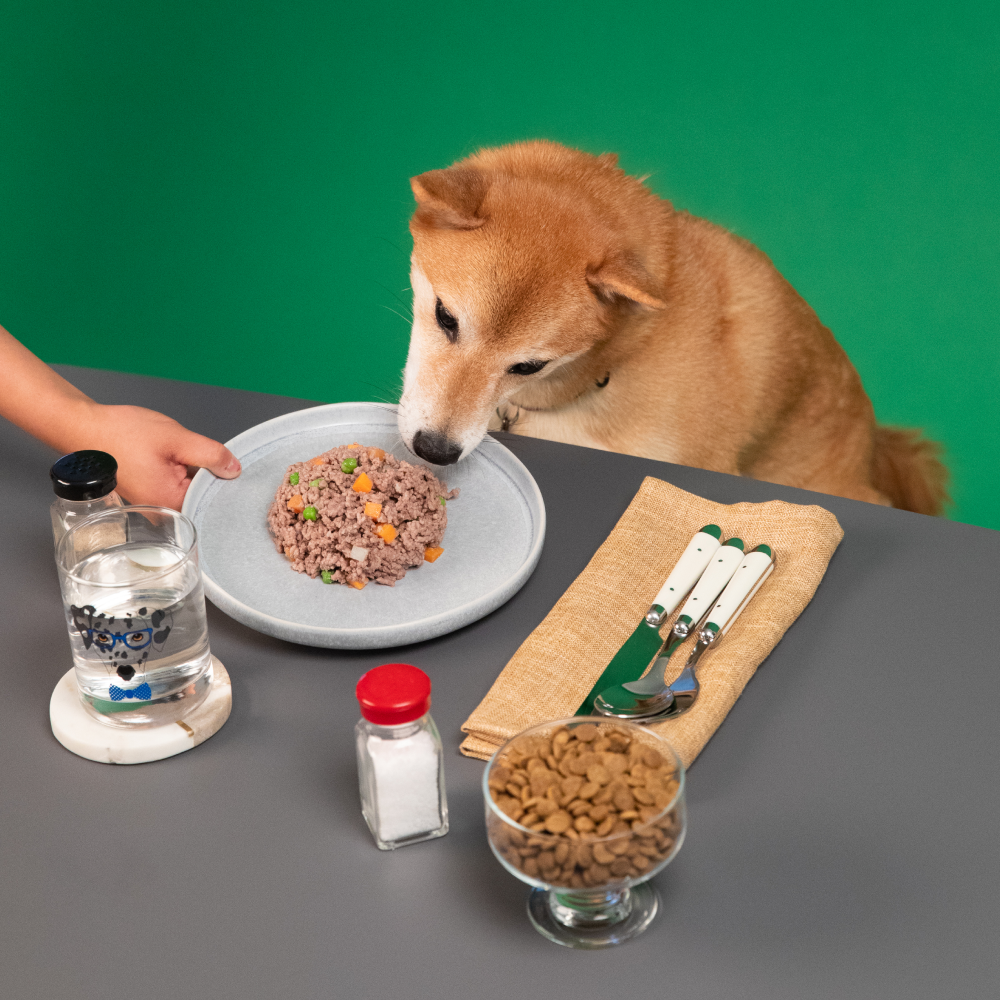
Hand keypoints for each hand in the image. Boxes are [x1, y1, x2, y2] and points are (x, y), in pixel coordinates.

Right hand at [80, 402, 240, 508]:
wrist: (85, 428)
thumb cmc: (122, 433)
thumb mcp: (177, 439)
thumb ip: (210, 455)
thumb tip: (234, 470)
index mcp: (170, 502)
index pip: (213, 501)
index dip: (226, 483)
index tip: (234, 471)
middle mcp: (162, 511)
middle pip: (202, 498)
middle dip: (211, 478)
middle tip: (211, 459)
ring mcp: (154, 504)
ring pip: (190, 490)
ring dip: (195, 474)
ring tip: (188, 457)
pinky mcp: (149, 494)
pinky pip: (176, 487)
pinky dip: (182, 473)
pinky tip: (178, 459)